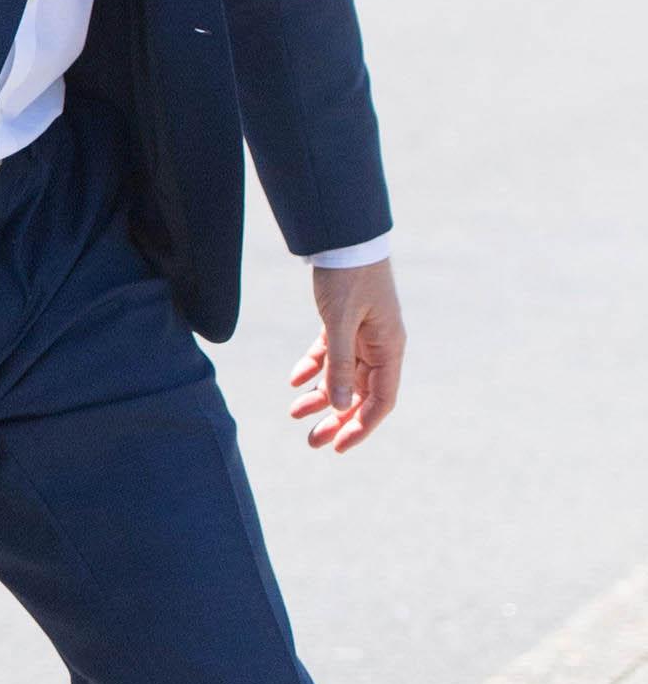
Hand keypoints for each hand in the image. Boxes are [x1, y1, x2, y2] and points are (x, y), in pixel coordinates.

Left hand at [291, 260, 404, 453]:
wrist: (343, 236)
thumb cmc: (348, 277)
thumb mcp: (340, 323)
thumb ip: (339, 365)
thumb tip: (337, 407)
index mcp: (389, 348)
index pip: (382, 400)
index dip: (362, 426)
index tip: (338, 446)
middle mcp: (380, 345)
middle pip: (360, 393)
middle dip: (336, 419)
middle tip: (311, 442)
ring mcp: (363, 334)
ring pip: (343, 376)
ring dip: (321, 397)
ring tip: (294, 413)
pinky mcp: (345, 322)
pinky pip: (331, 354)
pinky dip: (314, 368)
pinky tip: (295, 381)